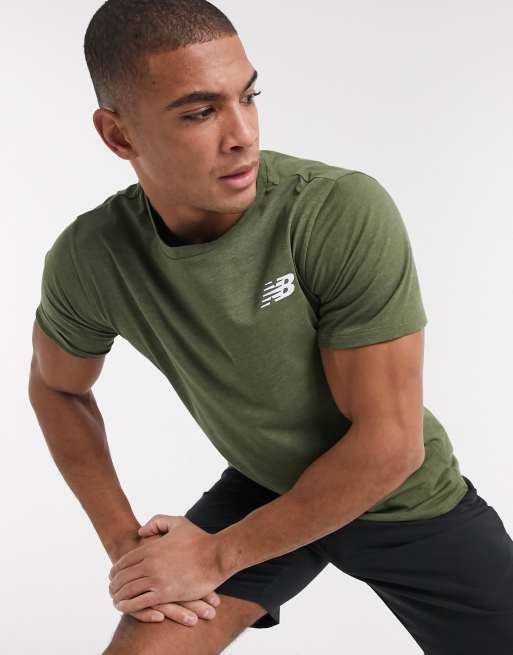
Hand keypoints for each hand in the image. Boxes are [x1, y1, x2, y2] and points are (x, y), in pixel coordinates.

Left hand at [109, 515, 225, 614]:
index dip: (115, 571)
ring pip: (127, 591)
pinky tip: (124, 608)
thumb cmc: (200, 539)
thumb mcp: (178, 522)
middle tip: (112, 591)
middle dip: (113, 585)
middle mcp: (150, 564)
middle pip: (121, 577)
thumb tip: (140, 532)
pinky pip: (139, 603)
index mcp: (151, 548)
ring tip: (116, 601)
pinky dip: (128, 607)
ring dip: (118, 597)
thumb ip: (157, 522)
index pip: (123, 562)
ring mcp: (156, 579)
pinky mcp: (165, 594)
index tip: (114, 577)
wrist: (217, 555)